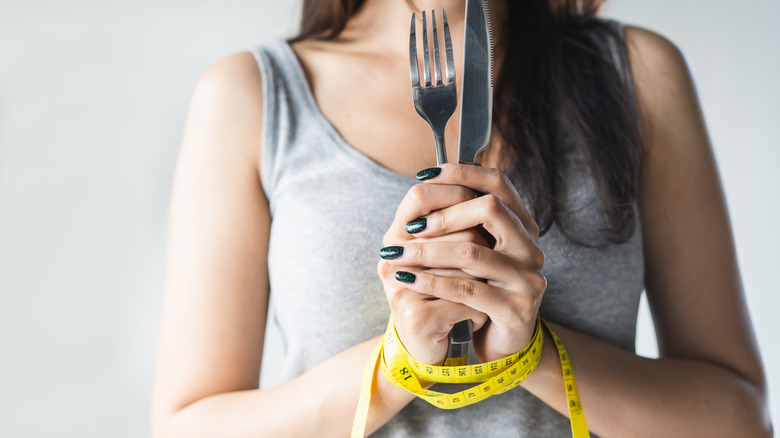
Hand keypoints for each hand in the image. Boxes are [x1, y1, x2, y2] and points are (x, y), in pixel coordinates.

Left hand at [379, 164, 545, 362]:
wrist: (502, 342)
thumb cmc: (481, 291)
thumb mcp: (475, 252)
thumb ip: (464, 221)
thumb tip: (427, 183)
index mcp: (523, 226)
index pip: (498, 182)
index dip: (462, 172)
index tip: (425, 175)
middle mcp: (531, 248)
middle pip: (491, 209)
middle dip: (444, 214)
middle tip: (411, 228)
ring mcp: (527, 279)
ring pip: (473, 252)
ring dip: (427, 251)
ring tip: (396, 256)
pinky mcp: (516, 309)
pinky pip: (467, 290)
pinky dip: (432, 281)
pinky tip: (408, 279)